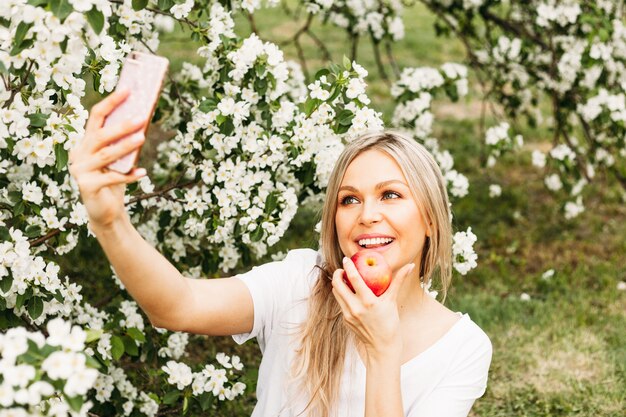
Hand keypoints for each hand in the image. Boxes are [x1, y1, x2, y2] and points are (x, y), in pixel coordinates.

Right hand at [68, 89, 147, 229]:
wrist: (106, 212)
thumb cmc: (114, 181)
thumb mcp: (119, 160)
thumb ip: (123, 142)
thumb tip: (143, 119)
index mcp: (86, 142)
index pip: (96, 117)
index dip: (111, 102)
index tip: (128, 89)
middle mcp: (79, 154)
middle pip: (101, 135)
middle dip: (121, 125)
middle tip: (141, 118)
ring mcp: (80, 170)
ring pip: (106, 155)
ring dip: (126, 146)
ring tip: (143, 138)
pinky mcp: (87, 187)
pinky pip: (112, 178)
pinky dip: (129, 175)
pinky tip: (143, 172)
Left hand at [331, 257, 414, 361]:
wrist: (382, 347)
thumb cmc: (390, 323)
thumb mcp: (393, 301)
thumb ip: (398, 281)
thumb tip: (410, 265)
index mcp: (368, 302)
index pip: (353, 278)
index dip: (348, 266)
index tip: (346, 259)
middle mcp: (355, 308)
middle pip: (338, 285)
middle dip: (337, 274)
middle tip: (342, 269)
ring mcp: (348, 315)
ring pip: (336, 294)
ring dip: (338, 284)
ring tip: (344, 279)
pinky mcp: (345, 321)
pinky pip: (341, 304)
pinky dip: (343, 296)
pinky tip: (349, 293)